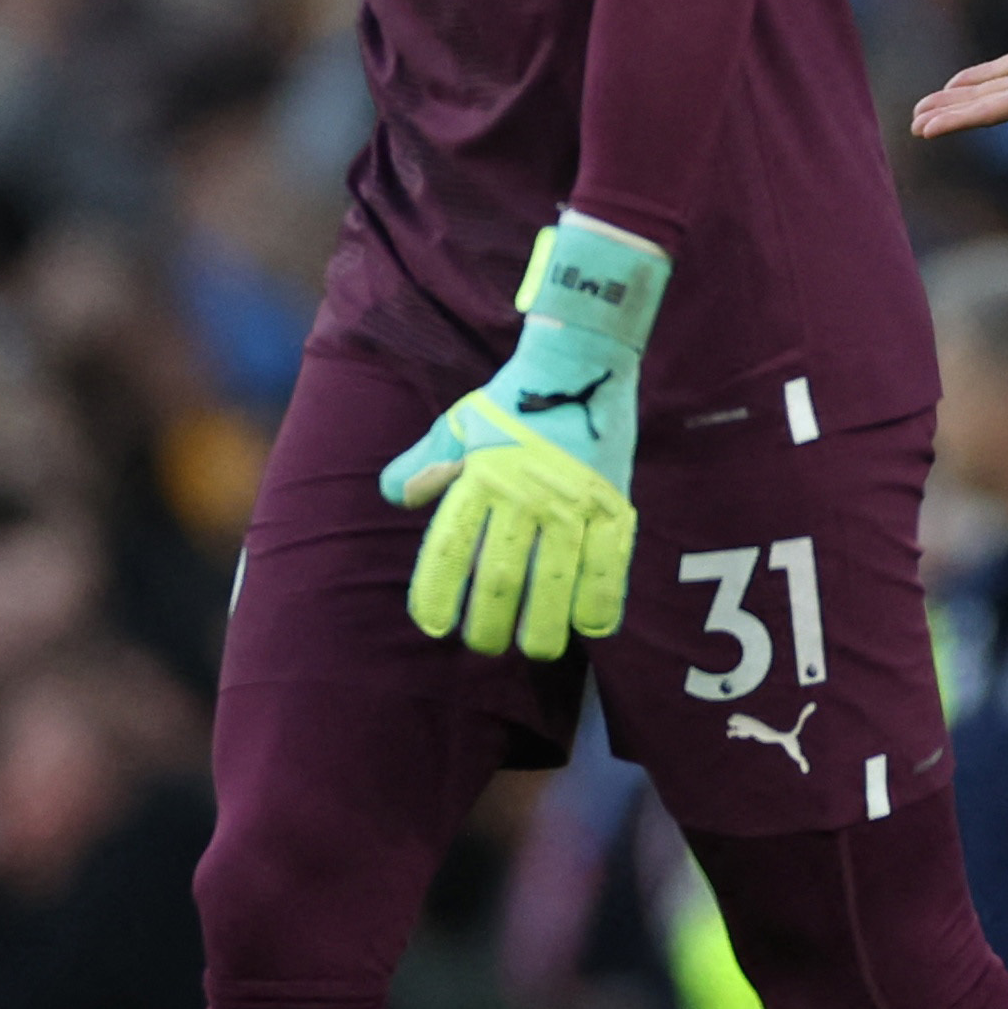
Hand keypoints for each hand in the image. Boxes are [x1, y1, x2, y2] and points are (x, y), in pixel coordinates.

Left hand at [381, 214, 665, 659]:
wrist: (582, 360)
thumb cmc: (514, 396)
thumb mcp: (459, 423)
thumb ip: (425, 462)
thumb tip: (393, 494)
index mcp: (481, 477)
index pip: (451, 550)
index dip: (438, 594)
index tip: (434, 626)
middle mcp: (524, 496)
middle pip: (499, 579)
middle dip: (488, 624)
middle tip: (485, 645)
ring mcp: (573, 503)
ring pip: (553, 583)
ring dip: (542, 627)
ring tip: (535, 648)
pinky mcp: (614, 505)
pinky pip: (609, 566)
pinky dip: (600, 602)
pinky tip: (591, 627)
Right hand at [909, 0, 1007, 137]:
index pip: (1002, 70)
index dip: (974, 79)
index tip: (950, 84)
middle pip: (984, 93)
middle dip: (951, 104)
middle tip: (920, 115)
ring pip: (981, 107)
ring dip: (947, 116)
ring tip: (914, 128)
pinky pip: (990, 112)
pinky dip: (958, 119)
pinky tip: (928, 129)